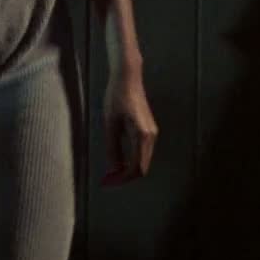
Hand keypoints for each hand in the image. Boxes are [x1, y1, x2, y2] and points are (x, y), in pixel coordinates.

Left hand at [103, 70, 157, 185]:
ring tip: (111, 172)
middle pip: (142, 167)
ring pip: (143, 160)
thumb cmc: (116, 97)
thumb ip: (112, 147)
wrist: (128, 77)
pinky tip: (119, 160)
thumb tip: (114, 168)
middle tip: (107, 180)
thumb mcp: (110, 123)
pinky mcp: (149, 129)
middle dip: (125, 177)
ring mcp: (152, 133)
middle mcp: (151, 137)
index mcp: (142, 136)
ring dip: (128, 169)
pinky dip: (132, 160)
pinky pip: (143, 152)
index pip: (136, 168)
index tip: (107, 182)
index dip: (122, 179)